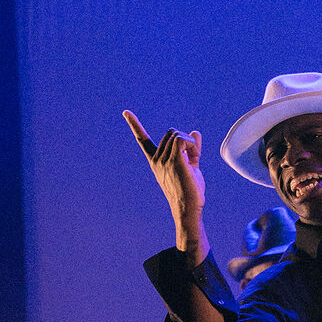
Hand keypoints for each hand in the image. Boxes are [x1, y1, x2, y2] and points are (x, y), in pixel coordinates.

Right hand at [122, 111, 205, 248]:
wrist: (188, 209)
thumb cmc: (190, 192)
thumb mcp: (190, 166)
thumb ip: (190, 149)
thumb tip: (195, 131)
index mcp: (156, 161)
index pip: (143, 140)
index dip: (134, 125)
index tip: (125, 112)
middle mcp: (156, 160)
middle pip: (171, 132)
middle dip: (185, 141)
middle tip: (193, 158)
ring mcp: (163, 160)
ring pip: (178, 135)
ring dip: (191, 144)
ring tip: (195, 160)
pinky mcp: (173, 161)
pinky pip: (182, 139)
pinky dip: (192, 145)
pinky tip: (196, 157)